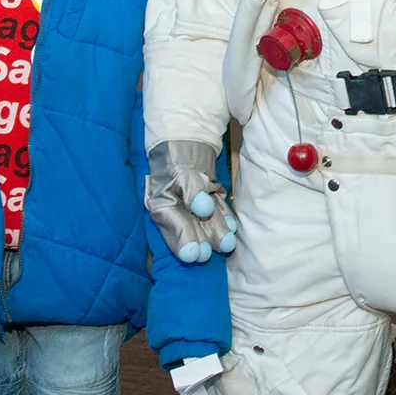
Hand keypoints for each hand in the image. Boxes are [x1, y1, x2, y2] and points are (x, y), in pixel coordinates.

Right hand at [146, 140, 238, 262]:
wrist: (184, 140)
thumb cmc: (178, 157)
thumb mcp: (182, 172)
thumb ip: (192, 191)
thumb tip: (203, 208)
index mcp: (163, 206)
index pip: (174, 228)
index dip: (183, 242)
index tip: (194, 255)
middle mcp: (178, 210)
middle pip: (191, 229)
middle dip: (202, 241)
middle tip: (211, 253)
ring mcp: (193, 206)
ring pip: (206, 222)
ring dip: (217, 231)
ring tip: (228, 242)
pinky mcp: (207, 199)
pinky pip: (217, 211)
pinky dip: (224, 217)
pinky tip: (232, 225)